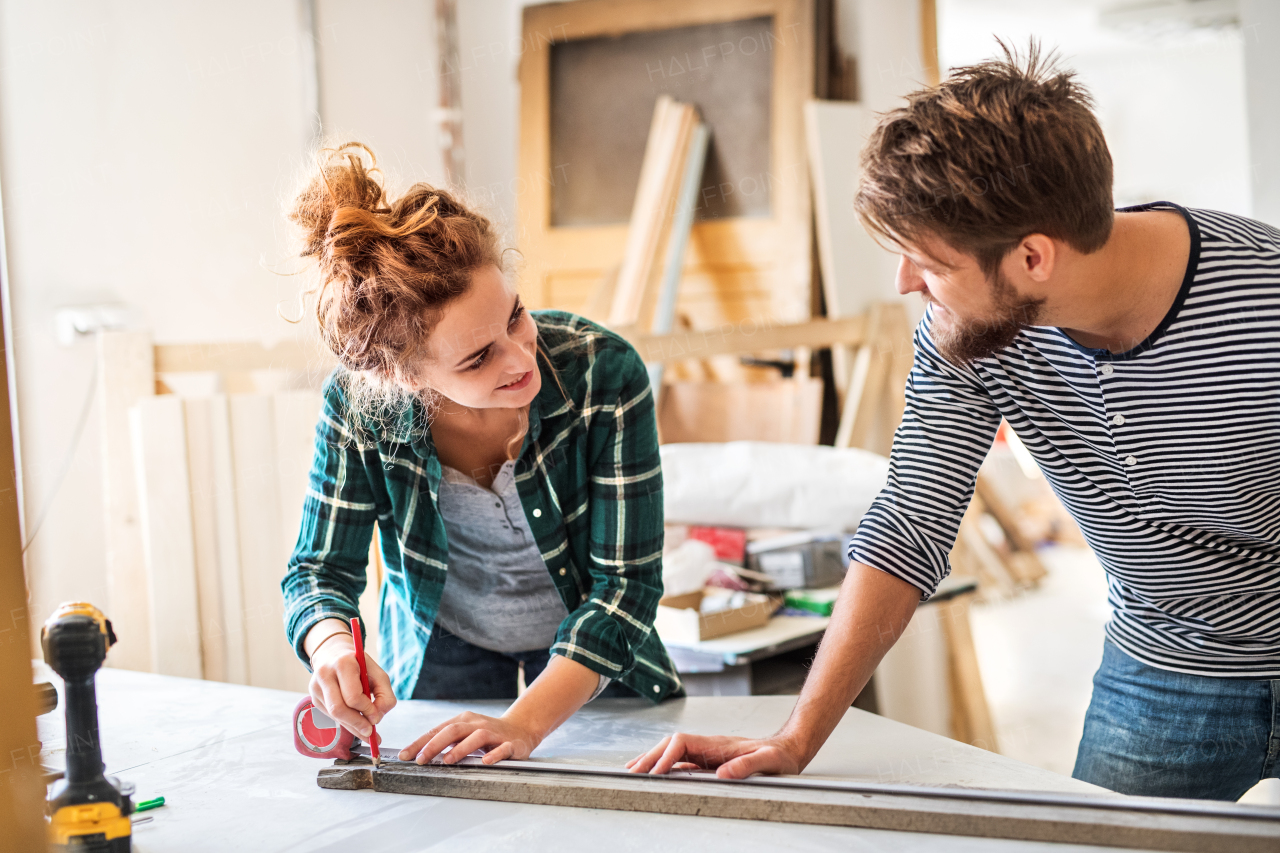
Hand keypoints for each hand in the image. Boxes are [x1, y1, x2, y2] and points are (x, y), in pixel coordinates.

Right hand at [307, 631, 395, 740]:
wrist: (334, 654)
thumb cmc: (359, 665)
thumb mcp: (378, 673)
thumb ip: (385, 695)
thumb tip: (377, 718)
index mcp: (343, 664)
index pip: (352, 696)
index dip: (366, 710)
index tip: (376, 717)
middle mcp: (325, 674)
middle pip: (338, 709)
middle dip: (356, 724)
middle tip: (371, 733)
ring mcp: (316, 687)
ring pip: (333, 715)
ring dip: (352, 727)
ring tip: (366, 732)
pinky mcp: (314, 698)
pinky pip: (331, 716)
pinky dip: (345, 722)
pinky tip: (355, 723)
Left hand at [399, 712, 541, 764]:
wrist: (521, 729)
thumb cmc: (488, 734)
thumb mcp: (466, 734)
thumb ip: (447, 741)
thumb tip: (421, 754)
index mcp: (464, 721)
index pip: (438, 730)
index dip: (420, 742)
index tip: (405, 755)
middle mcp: (477, 724)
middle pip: (454, 730)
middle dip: (435, 744)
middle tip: (421, 759)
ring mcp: (494, 733)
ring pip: (476, 737)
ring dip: (461, 749)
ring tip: (447, 760)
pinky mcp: (511, 744)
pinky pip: (502, 748)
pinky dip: (494, 754)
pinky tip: (485, 761)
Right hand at [626, 733, 802, 778]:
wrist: (788, 750)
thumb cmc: (779, 756)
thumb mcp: (768, 762)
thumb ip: (747, 766)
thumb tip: (723, 773)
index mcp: (717, 744)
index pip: (682, 744)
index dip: (666, 757)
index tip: (655, 773)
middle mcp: (708, 745)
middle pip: (671, 745)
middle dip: (650, 756)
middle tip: (631, 772)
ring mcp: (708, 752)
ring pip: (672, 751)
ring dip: (653, 759)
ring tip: (633, 770)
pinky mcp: (710, 761)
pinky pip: (681, 762)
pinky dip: (665, 766)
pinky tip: (656, 774)